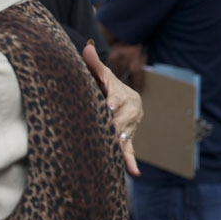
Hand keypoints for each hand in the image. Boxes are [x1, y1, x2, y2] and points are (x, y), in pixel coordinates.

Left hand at [84, 43, 142, 176]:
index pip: (118, 98)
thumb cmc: (102, 84)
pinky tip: (134, 173)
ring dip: (117, 143)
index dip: (113, 102)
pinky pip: (129, 151)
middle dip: (113, 126)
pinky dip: (131, 161)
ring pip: (124, 136)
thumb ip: (93, 62)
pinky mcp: (127, 140)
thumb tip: (86, 46)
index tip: (109, 107)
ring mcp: (130, 127)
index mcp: (124, 95)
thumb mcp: (99, 73)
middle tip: (105, 131)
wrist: (115, 98)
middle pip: (121, 120)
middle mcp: (131, 111)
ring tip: (109, 149)